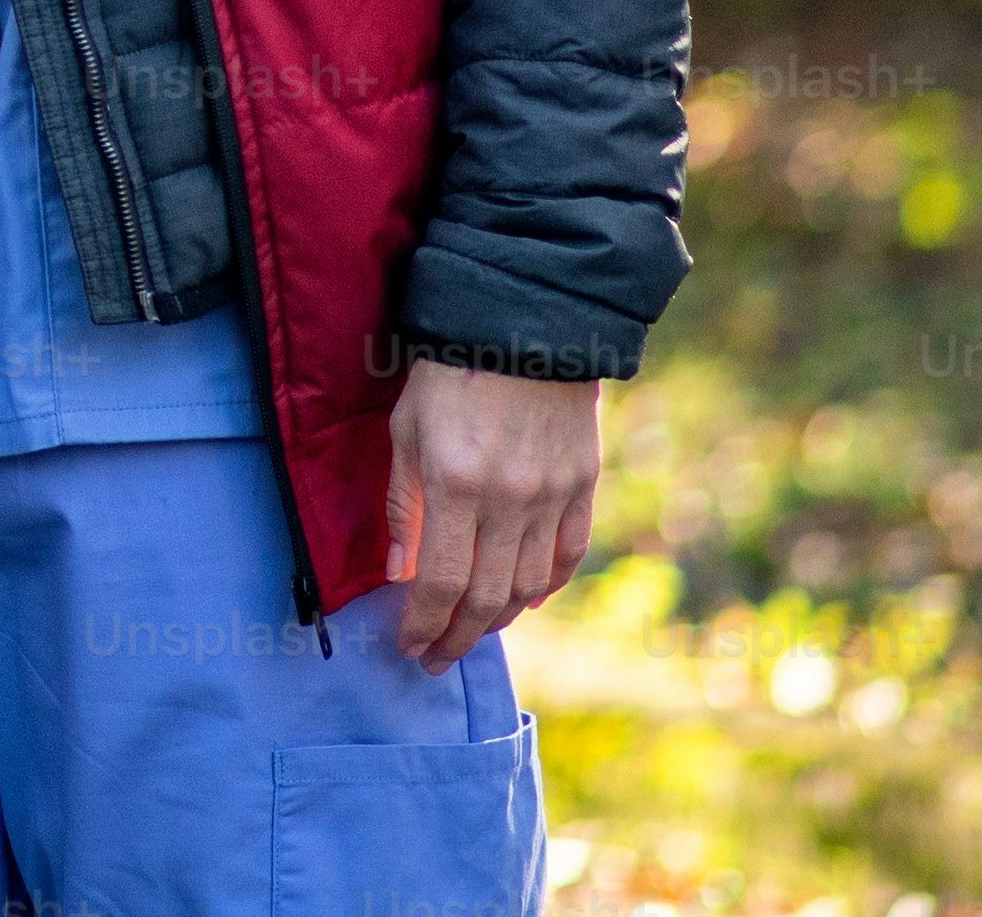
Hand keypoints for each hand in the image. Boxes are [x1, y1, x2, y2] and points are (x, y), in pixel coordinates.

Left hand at [382, 358, 600, 666]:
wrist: (523, 323)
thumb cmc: (448, 373)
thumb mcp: (406, 430)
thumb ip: (403, 505)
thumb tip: (399, 574)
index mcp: (455, 485)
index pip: (439, 583)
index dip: (424, 624)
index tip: (410, 647)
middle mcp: (508, 500)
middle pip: (486, 597)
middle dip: (457, 637)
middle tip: (437, 659)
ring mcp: (551, 495)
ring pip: (529, 584)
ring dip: (498, 619)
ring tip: (472, 632)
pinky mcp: (582, 485)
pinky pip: (568, 553)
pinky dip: (547, 585)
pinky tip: (525, 600)